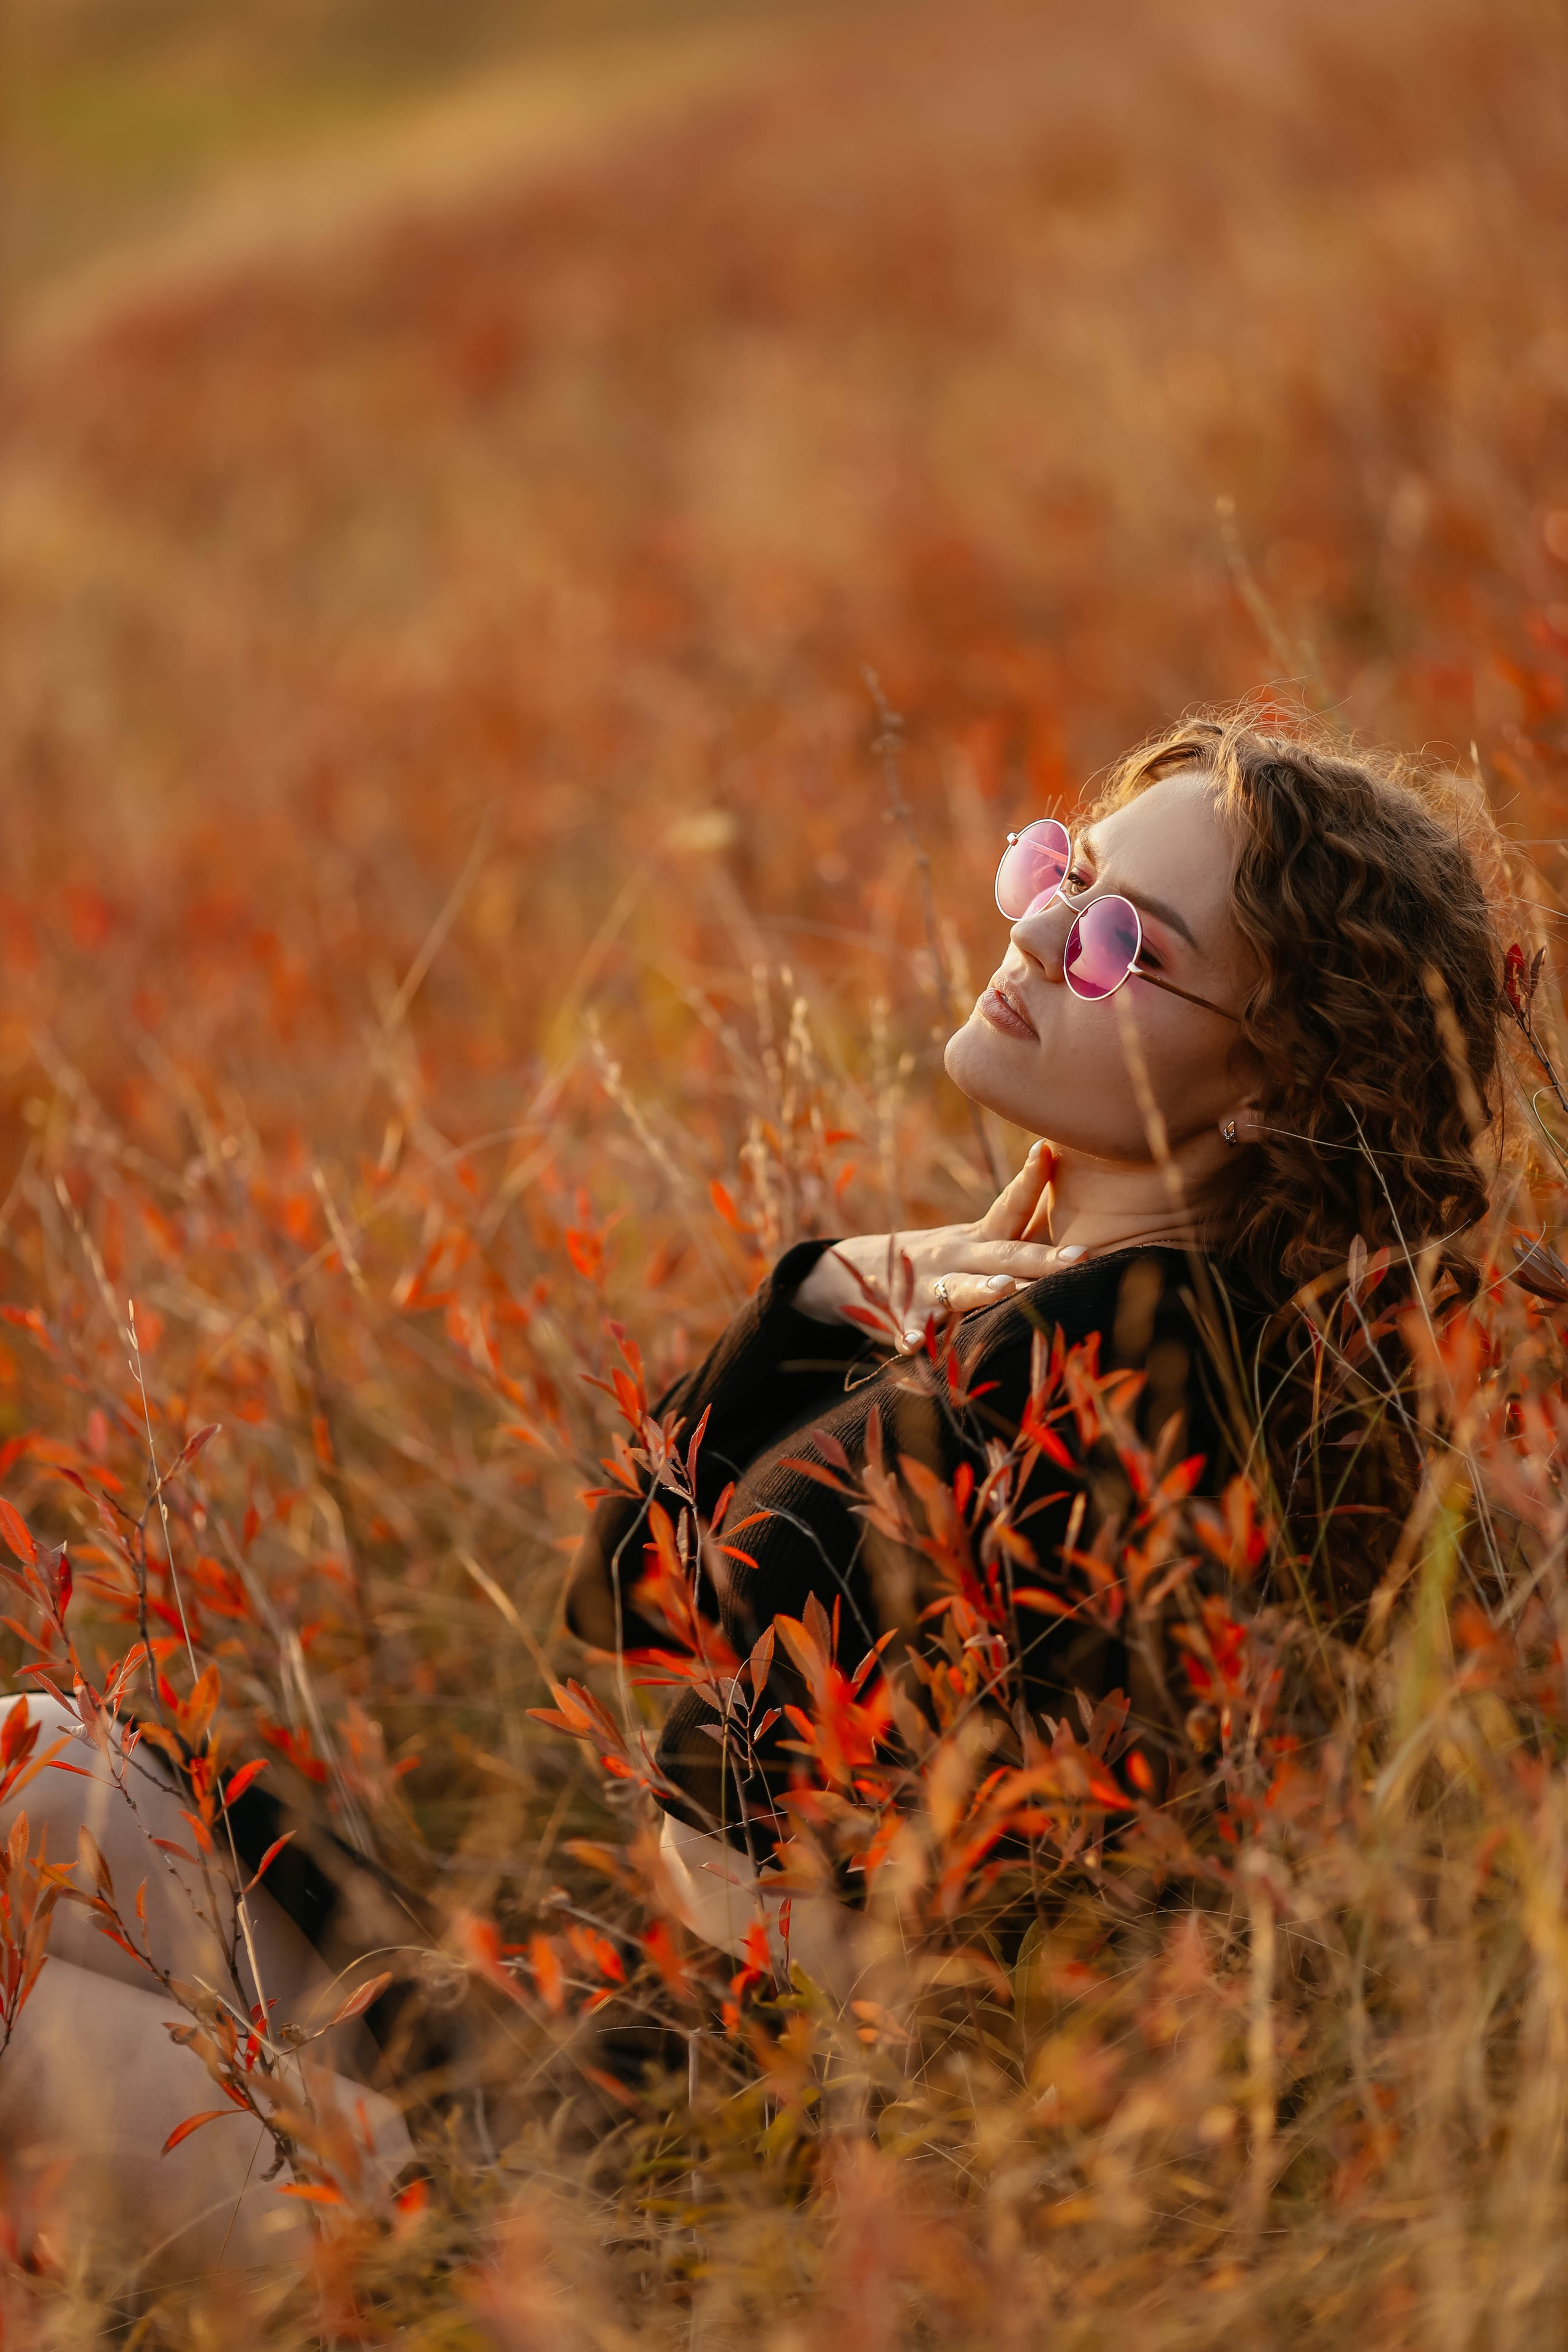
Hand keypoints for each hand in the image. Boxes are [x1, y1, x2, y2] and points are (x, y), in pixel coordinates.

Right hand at [790, 1142, 1058, 1345]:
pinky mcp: (904, 1313)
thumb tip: (1072, 1211)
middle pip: (1004, 1254)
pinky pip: (909, 1326)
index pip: (1009, 1205)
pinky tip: (913, 1343)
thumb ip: (1015, 1233)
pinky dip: (910, 1334)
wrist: (862, 1269)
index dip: (1029, 1179)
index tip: (1046, 1149)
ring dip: (982, 1288)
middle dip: (1043, 1258)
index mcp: (979, 1237)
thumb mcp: (975, 1240)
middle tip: (1080, 1257)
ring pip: (960, 1288)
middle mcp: (956, 1255)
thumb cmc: (940, 1259)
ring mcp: (928, 1283)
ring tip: (1002, 1287)